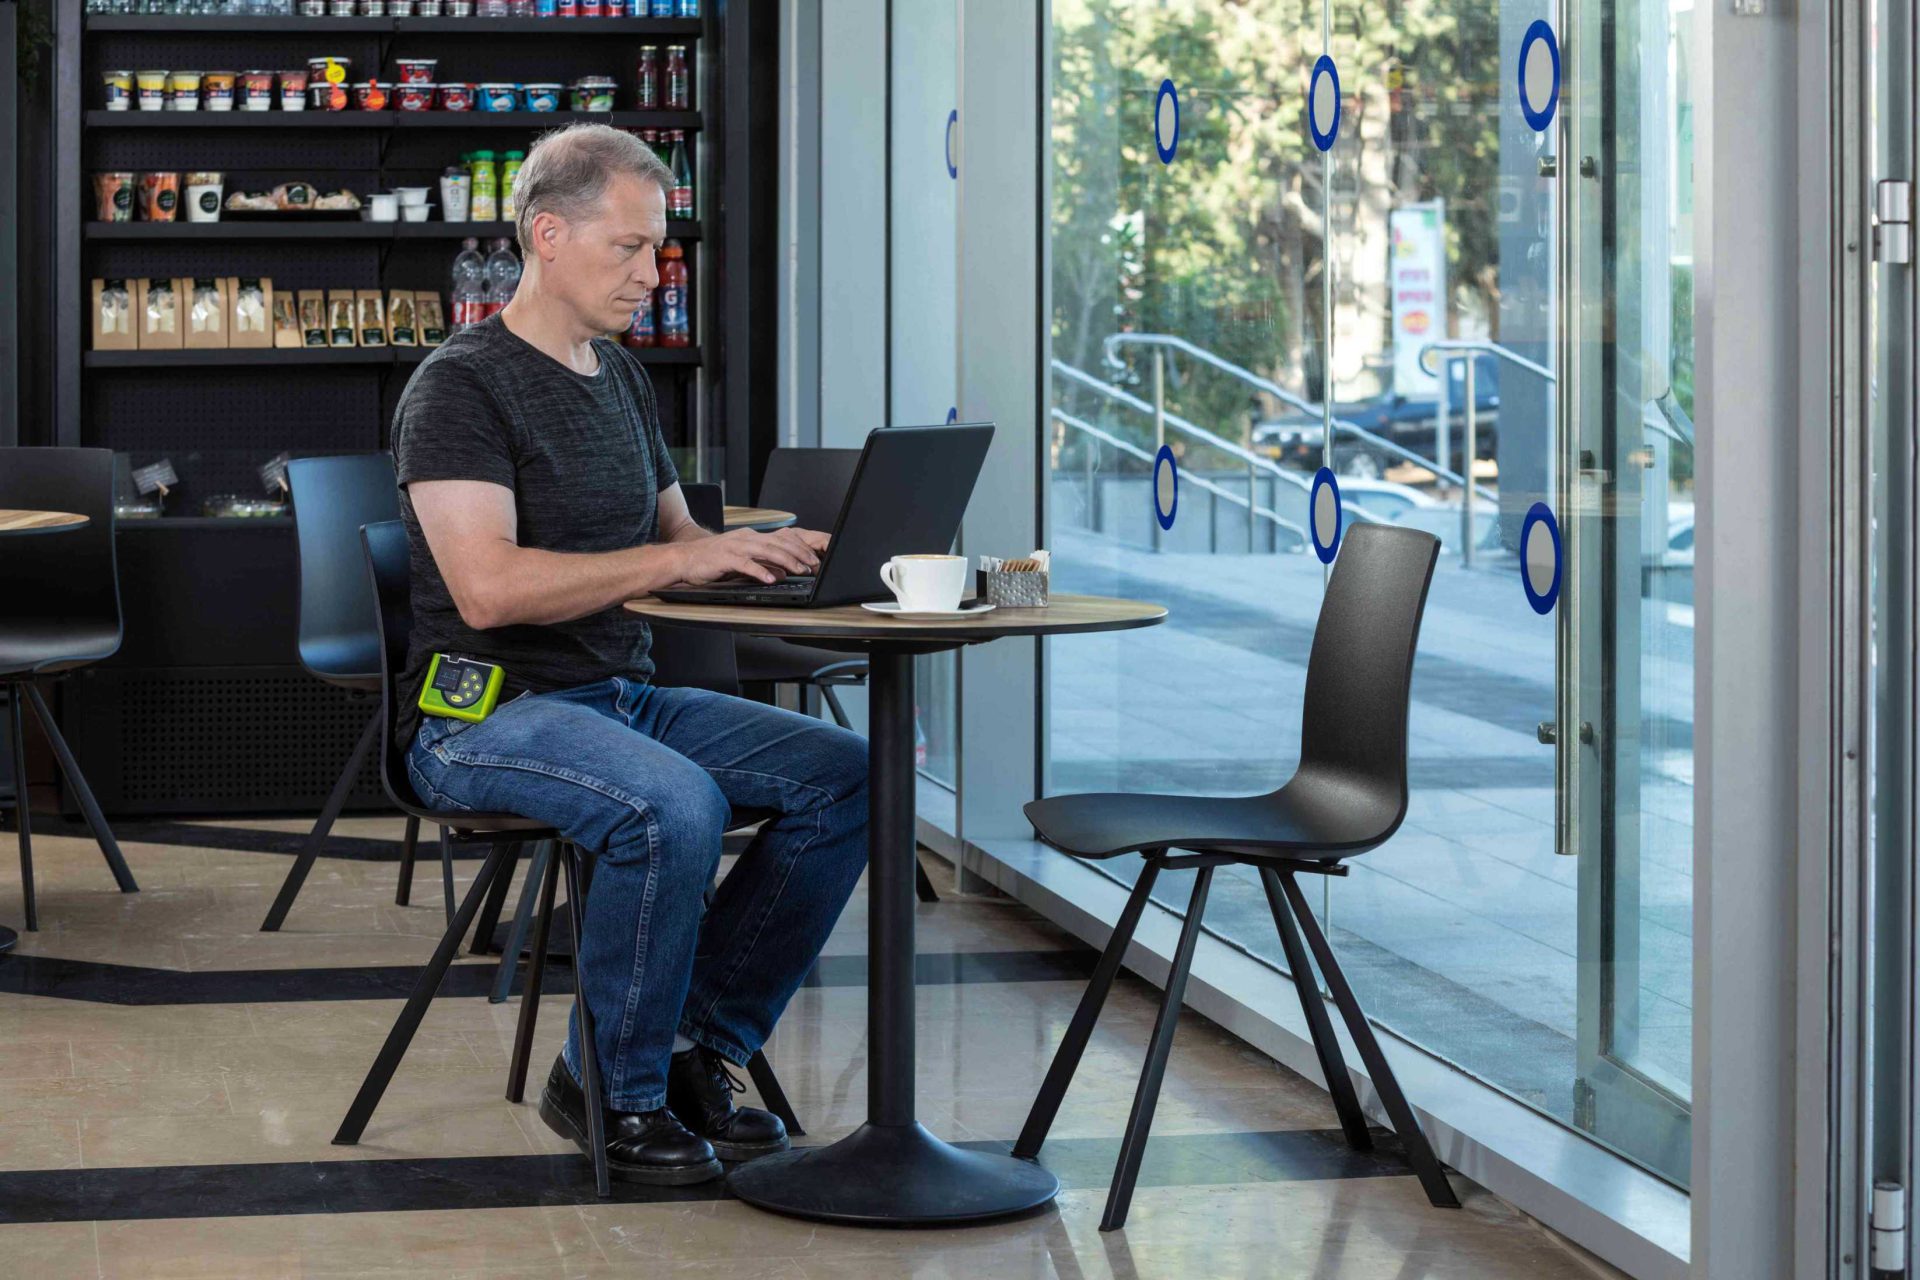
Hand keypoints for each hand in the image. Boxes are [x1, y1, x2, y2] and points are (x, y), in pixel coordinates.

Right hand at [672, 527, 830, 584]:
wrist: (684, 558)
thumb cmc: (713, 560)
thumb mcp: (742, 562)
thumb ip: (762, 565)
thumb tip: (782, 573)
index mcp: (752, 537)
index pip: (782, 539)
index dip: (800, 548)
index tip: (814, 560)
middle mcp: (746, 538)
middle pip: (778, 543)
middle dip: (799, 554)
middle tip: (813, 565)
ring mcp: (735, 546)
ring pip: (766, 550)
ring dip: (785, 561)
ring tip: (799, 571)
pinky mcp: (725, 557)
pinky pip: (746, 563)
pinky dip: (760, 571)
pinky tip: (771, 579)